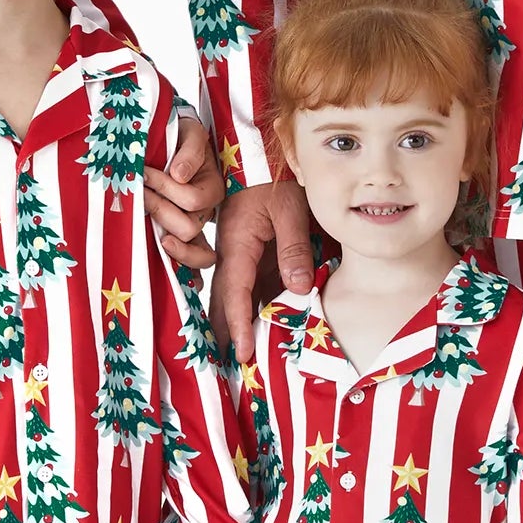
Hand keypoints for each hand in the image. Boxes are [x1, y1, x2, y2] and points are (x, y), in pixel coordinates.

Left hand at [147, 115, 223, 271]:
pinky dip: (179, 265)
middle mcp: (206, 211)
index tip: (145, 172)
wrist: (174, 142)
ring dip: (162, 231)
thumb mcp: (190, 133)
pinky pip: (190, 262)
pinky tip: (163, 260)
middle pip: (189, 227)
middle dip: (160, 208)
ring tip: (142, 214)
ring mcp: (193, 225)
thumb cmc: (183, 137)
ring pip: (190, 247)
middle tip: (140, 192)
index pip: (192, 199)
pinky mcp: (179, 234)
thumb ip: (190, 150)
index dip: (166, 187)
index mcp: (212, 188)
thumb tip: (179, 175)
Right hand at [212, 180, 314, 361]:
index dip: (238, 326)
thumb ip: (294, 250)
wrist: (259, 153)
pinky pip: (245, 284)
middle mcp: (230, 252)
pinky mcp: (247, 251)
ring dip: (235, 324)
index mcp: (236, 243)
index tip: (243, 354)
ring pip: (232, 295)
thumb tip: (299, 290)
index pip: (234, 293)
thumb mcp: (290, 210)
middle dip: (227, 334)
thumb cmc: (275, 178)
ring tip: (240, 357)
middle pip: (223, 301)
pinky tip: (257, 325)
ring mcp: (237, 252)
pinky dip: (248, 307)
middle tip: (232, 369)